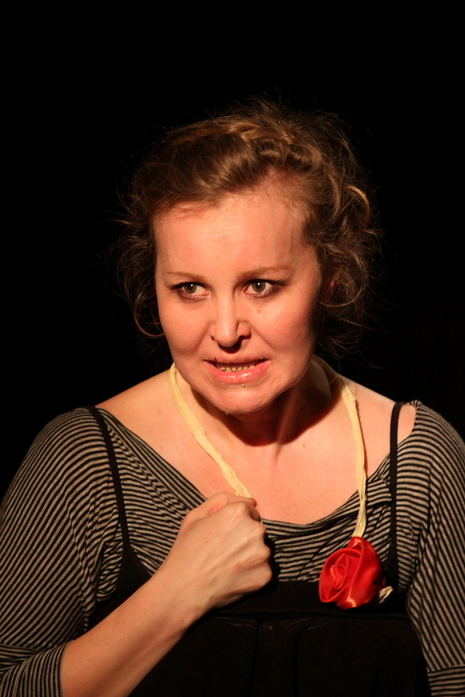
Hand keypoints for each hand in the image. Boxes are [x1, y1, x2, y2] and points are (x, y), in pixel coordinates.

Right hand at [158, 492, 271, 613]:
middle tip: (224, 551)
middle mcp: (255, 530)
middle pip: (256, 529)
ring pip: (261, 549)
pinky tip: (234, 576)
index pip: (249, 510)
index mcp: (239, 513)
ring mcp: (262, 554)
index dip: (235, 522)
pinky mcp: (265, 575)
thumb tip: (250, 501)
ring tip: (228, 564)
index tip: (223, 534)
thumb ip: (222, 500)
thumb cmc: (186, 550)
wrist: (183, 590)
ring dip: (250, 554)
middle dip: (244, 537)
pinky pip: (263, 569)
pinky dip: (252, 573)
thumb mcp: (195, 515)